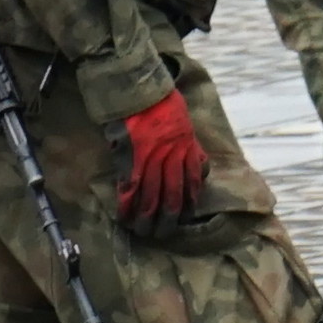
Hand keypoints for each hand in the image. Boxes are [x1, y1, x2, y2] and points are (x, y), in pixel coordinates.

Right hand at [118, 92, 210, 224]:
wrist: (139, 88)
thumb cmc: (161, 100)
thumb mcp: (186, 121)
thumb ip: (191, 144)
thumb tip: (199, 161)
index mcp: (187, 148)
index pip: (193, 183)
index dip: (189, 202)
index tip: (185, 216)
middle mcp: (172, 158)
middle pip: (173, 197)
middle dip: (168, 219)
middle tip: (164, 234)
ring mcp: (150, 161)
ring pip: (152, 198)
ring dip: (147, 219)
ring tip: (144, 232)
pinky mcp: (129, 160)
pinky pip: (129, 190)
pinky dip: (126, 206)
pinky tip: (124, 218)